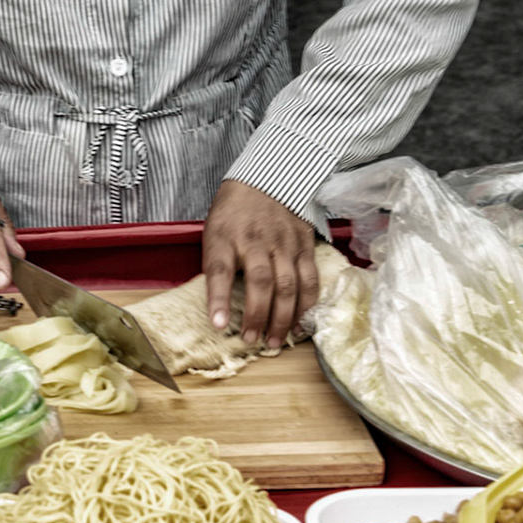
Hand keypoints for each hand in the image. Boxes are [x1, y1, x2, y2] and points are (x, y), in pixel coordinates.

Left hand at [202, 179, 319, 353]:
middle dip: (257, 316)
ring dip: (283, 318)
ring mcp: (284, 243)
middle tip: (252, 340)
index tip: (218, 325)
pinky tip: (300, 324)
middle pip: (261, 282)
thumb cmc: (233, 215)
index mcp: (225, 237)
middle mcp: (256, 240)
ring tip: (275, 341)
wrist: (266, 181)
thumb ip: (217, 267)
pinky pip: (309, 280)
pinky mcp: (304, 246)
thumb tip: (218, 308)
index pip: (220, 270)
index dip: (219, 299)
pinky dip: (306, 305)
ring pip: (288, 285)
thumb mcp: (213, 234)